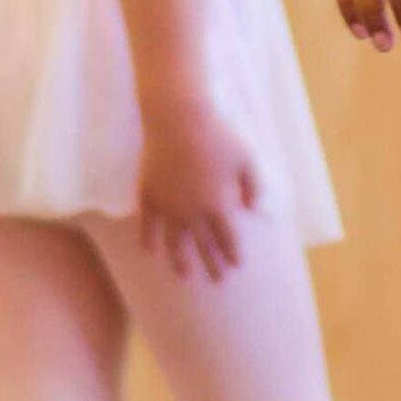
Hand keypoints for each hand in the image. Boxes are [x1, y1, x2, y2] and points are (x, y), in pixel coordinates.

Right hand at [138, 98, 259, 280]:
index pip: (228, 238)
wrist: (178, 119)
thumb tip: (253, 209)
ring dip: (180, 260)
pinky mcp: (148, 194)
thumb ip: (253, 186)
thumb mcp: (247, 159)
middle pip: (203, 245)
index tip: (236, 266)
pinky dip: (148, 239)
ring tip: (184, 275)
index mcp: (218, 204)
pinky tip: (149, 251)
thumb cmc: (218, 136)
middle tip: (218, 280)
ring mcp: (168, 205)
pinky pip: (147, 223)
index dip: (232, 253)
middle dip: (212, 264)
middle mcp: (192, 211)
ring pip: (174, 241)